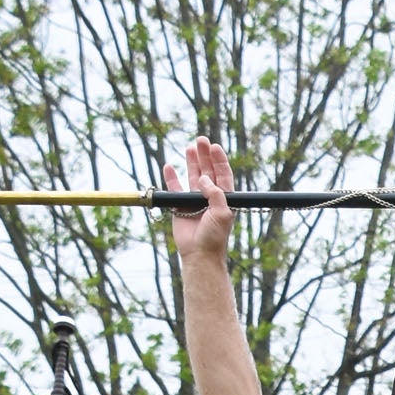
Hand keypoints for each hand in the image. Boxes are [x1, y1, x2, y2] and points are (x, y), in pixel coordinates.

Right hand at [163, 136, 235, 262]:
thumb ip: (215, 194)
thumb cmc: (215, 236)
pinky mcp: (180, 206)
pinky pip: (174, 188)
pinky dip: (172, 177)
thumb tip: (204, 178)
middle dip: (204, 156)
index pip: (223, 175)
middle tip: (200, 140)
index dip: (219, 160)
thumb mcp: (222, 214)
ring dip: (191, 162)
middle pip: (208, 171)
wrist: (199, 253)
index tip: (214, 147)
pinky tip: (170, 166)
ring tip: (189, 147)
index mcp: (224, 199)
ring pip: (192, 176)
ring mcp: (195, 201)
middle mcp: (210, 198)